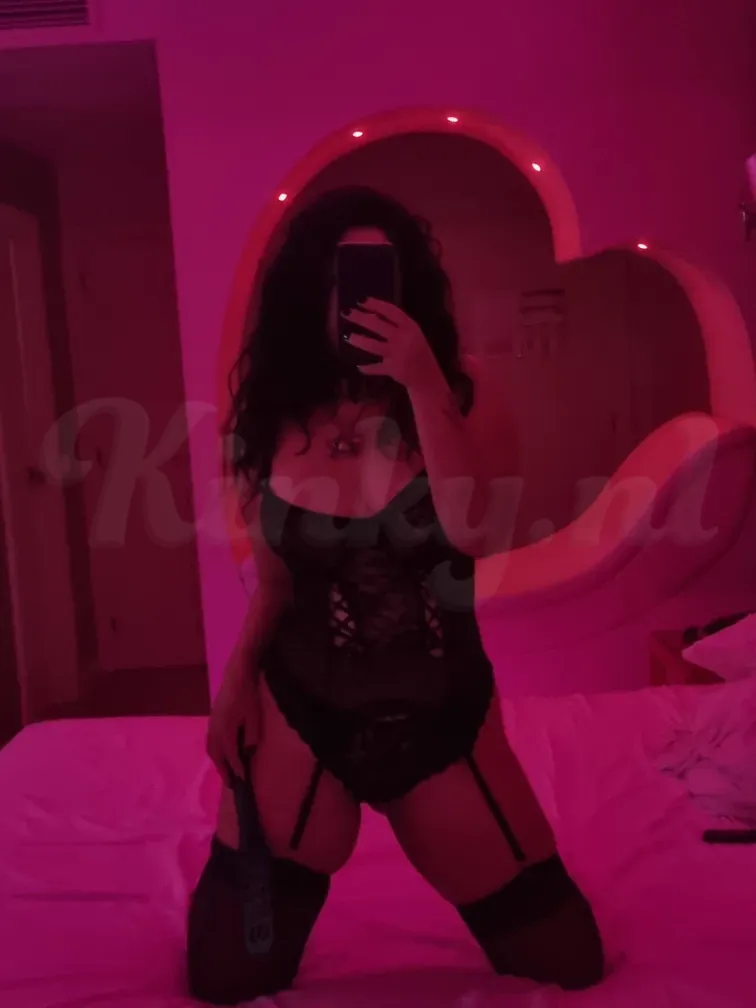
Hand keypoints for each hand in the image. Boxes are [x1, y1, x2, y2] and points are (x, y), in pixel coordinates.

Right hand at [206, 665, 258, 783]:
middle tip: (231, 783)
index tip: (243, 781)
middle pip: (216, 755)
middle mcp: (214, 730)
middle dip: (223, 770)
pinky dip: (215, 751)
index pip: (230, 756)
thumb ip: (252, 735)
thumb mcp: (254, 716)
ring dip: (217, 762)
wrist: (237, 674)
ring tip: (226, 771)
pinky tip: (222, 753)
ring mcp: (211, 724)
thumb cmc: (248, 694)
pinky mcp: (212, 719)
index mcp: (225, 731)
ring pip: (211, 749)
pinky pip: (211, 741)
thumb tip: (249, 752)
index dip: (237, 769)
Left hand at [342, 297, 438, 389]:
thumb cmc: (418, 351)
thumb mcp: (413, 333)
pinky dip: (366, 368)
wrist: (427, 375)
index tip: (361, 300)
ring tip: (347, 336)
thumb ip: (397, 324)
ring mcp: (397, 355)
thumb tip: (371, 313)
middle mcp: (403, 338)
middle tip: (346, 313)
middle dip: (360, 318)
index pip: (391, 311)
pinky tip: (359, 366)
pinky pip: (375, 368)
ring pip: (373, 346)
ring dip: (358, 340)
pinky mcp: (393, 370)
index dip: (375, 304)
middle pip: (378, 325)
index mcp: (410, 327)